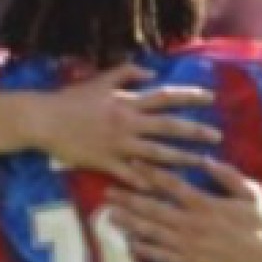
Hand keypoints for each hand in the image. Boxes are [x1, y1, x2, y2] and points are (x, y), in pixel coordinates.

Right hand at [26, 64, 217, 181]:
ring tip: (199, 163)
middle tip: (217, 136)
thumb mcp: (100, 80)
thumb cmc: (71, 99)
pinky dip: (145, 182)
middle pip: (168, 127)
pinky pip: (129, 175)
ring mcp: (117, 145)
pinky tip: (161, 190)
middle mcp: (127, 123)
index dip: (189, 96)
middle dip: (195, 131)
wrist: (44, 120)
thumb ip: (127, 74)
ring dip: (180, 159)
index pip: (165, 97)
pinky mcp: (105, 162)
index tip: (210, 98)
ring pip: (155, 153)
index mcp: (127, 102)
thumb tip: (152, 72)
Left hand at [111, 160, 261, 261]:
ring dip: (130, 223)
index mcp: (206, 204)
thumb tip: (208, 159)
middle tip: (107, 192)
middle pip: (153, 208)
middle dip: (128, 199)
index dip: (149, 173)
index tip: (131, 163)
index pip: (171, 184)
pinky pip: (162, 256)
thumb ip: (229, 177)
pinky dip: (145, 250)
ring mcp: (190, 246)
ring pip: (152, 232)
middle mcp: (193, 224)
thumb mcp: (252, 196)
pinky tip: (130, 244)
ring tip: (110, 216)